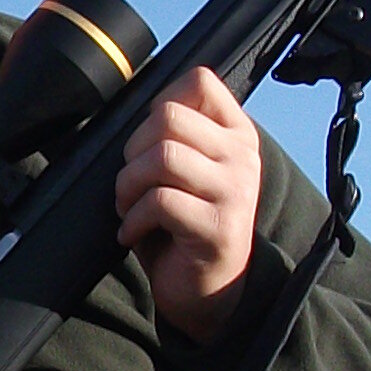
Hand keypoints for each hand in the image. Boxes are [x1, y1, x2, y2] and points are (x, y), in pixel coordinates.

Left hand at [114, 66, 261, 346]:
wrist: (207, 290)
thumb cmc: (183, 222)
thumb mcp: (183, 168)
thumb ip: (172, 134)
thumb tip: (131, 99)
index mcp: (235, 133)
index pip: (199, 80)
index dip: (159, 105)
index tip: (150, 143)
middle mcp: (242, 156)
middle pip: (167, 118)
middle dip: (132, 150)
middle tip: (130, 184)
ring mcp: (236, 191)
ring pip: (162, 157)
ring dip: (128, 185)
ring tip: (127, 206)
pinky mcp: (219, 227)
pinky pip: (159, 202)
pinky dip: (132, 219)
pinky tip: (133, 233)